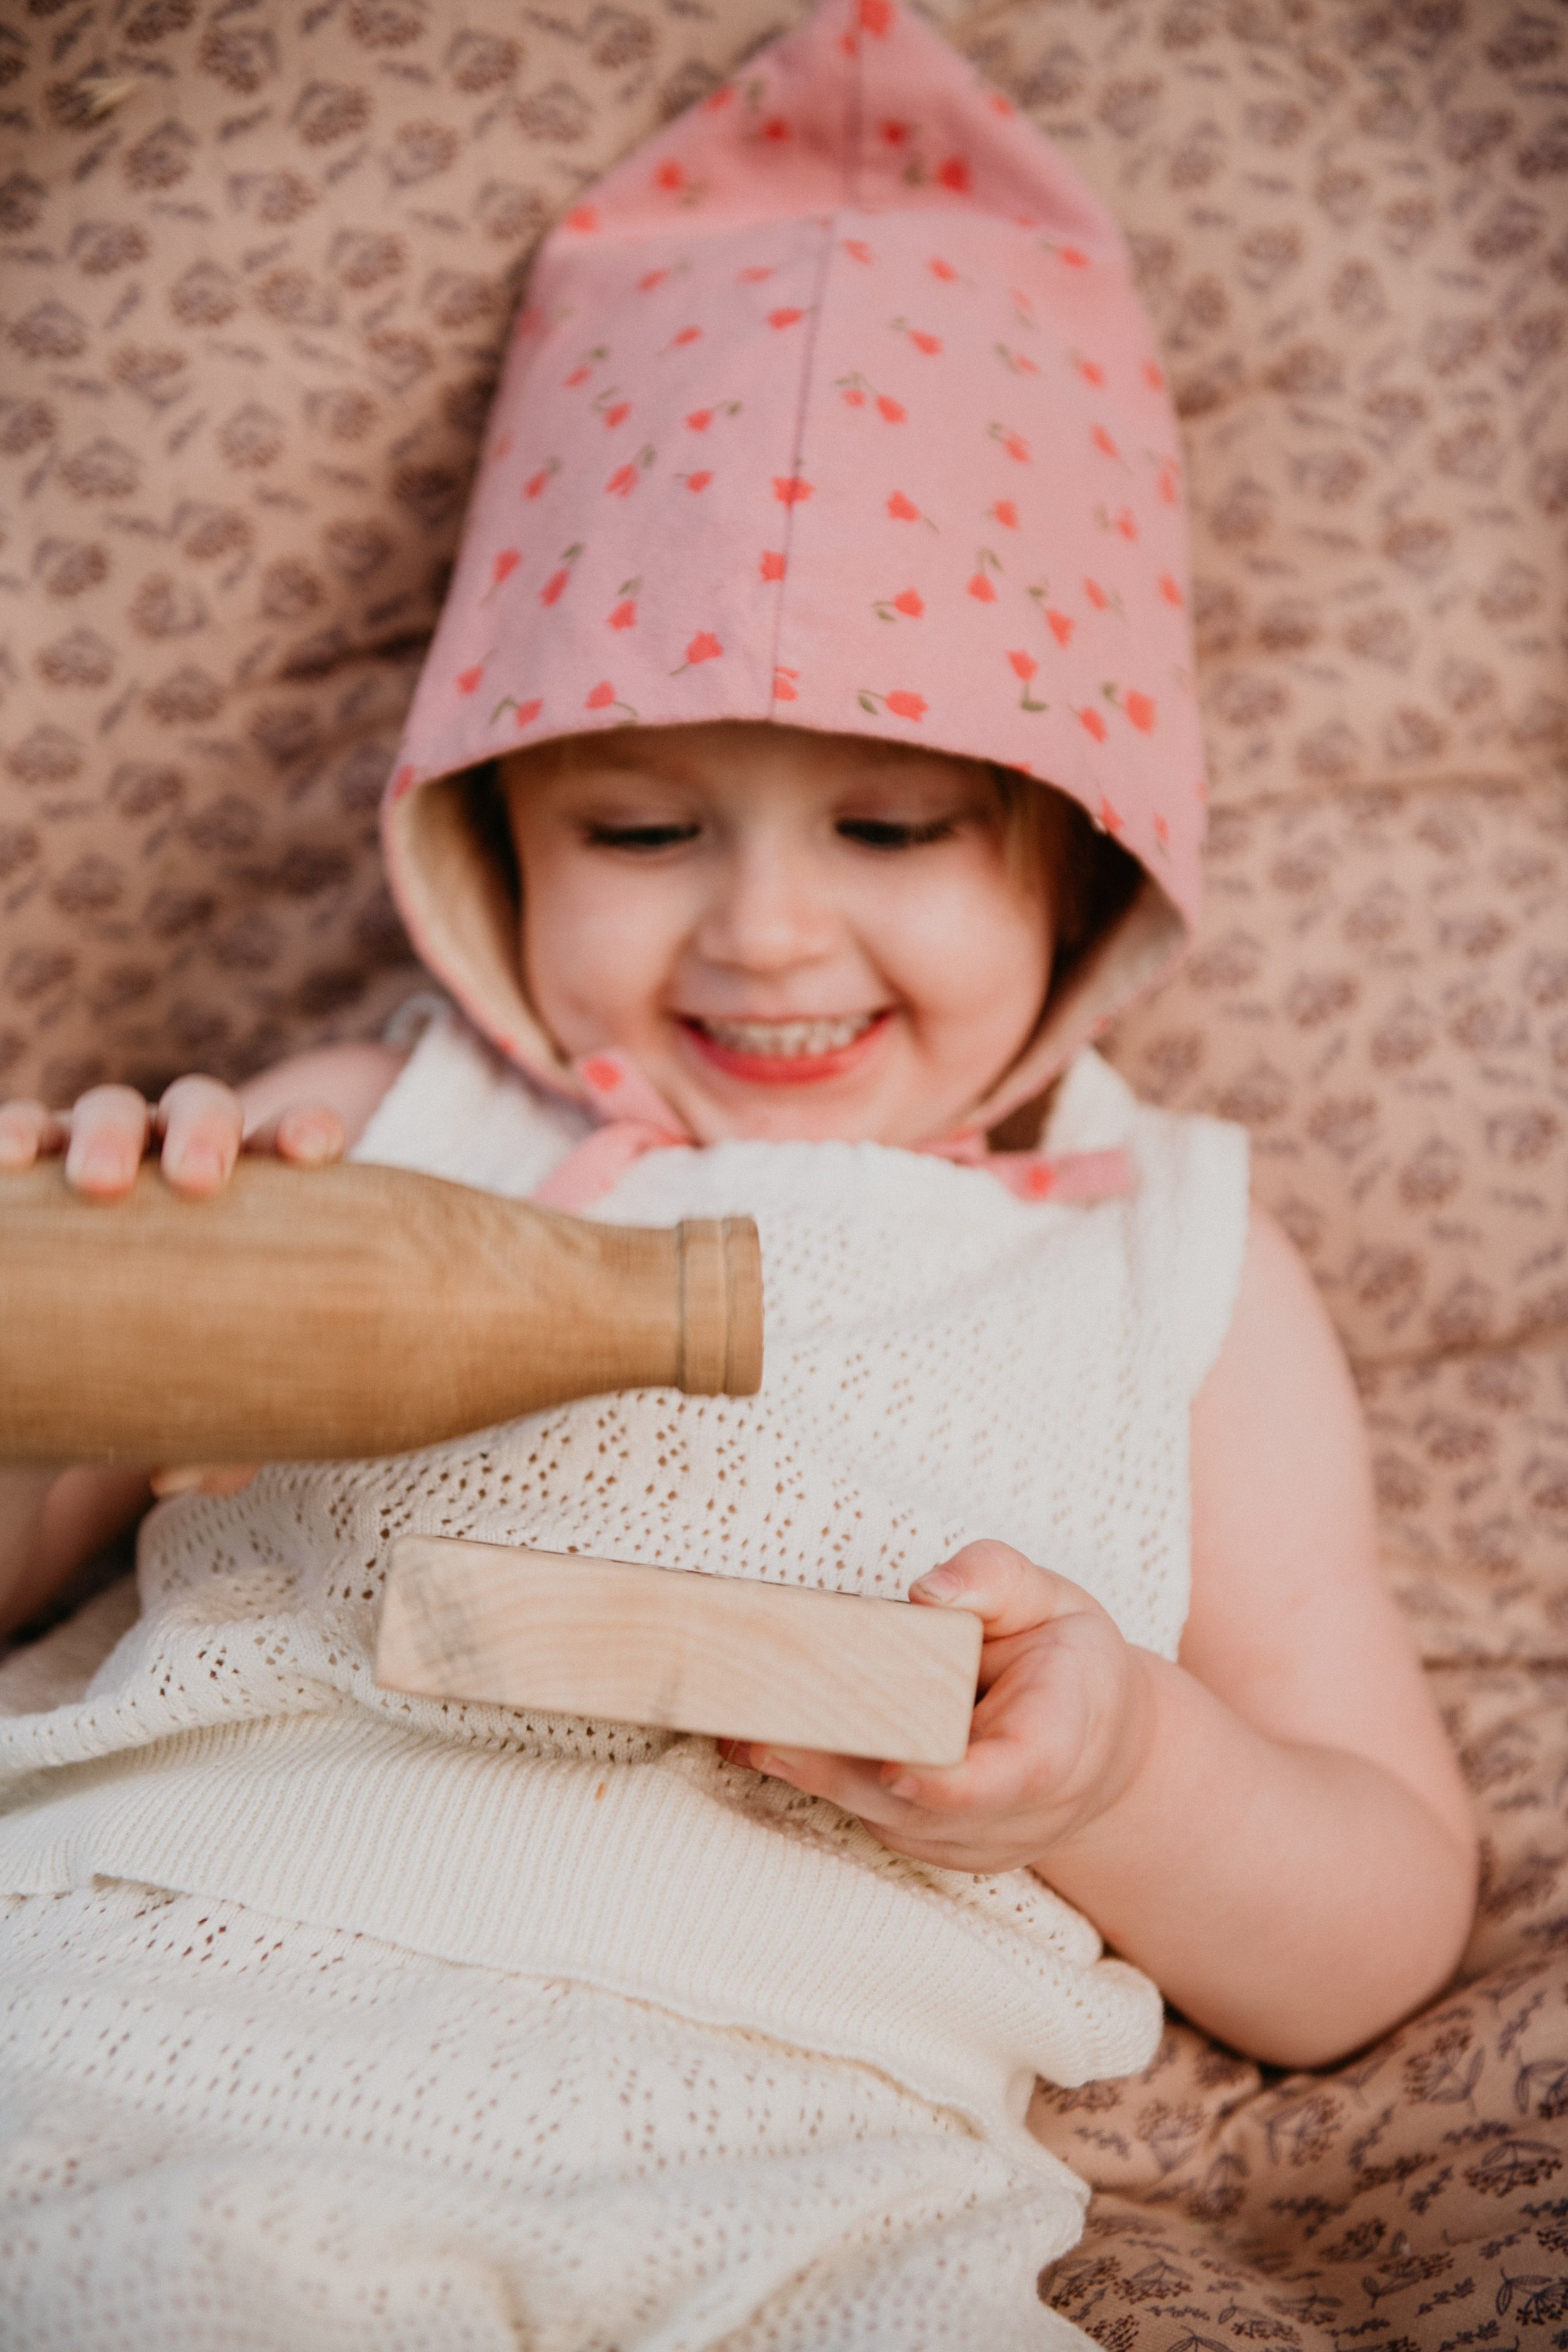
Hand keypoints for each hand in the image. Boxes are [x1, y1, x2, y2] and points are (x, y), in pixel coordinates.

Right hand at [0, 1073, 346, 1498]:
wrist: (64, 1388)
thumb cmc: (161, 1380)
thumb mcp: (197, 1408)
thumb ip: (219, 1434)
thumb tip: (197, 1471)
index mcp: (245, 1198)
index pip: (285, 1145)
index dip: (304, 1133)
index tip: (314, 1152)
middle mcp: (172, 1162)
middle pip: (201, 1109)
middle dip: (205, 1131)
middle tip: (199, 1182)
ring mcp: (95, 1160)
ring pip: (108, 1110)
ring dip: (108, 1132)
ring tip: (98, 1184)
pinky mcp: (26, 1180)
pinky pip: (22, 1135)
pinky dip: (16, 1132)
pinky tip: (9, 1156)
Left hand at [726, 1539, 1155, 1875]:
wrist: (1102, 1743)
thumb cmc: (1067, 1659)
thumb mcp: (1050, 1597)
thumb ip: (995, 1579)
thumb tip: (931, 1589)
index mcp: (1061, 1739)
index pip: (1016, 1775)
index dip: (955, 1783)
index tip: (899, 1770)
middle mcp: (1022, 1809)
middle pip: (928, 1807)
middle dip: (844, 1772)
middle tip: (764, 1735)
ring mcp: (981, 1840)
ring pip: (893, 1821)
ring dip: (820, 1779)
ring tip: (743, 1734)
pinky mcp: (943, 1846)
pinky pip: (881, 1822)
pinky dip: (828, 1784)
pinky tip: (769, 1745)